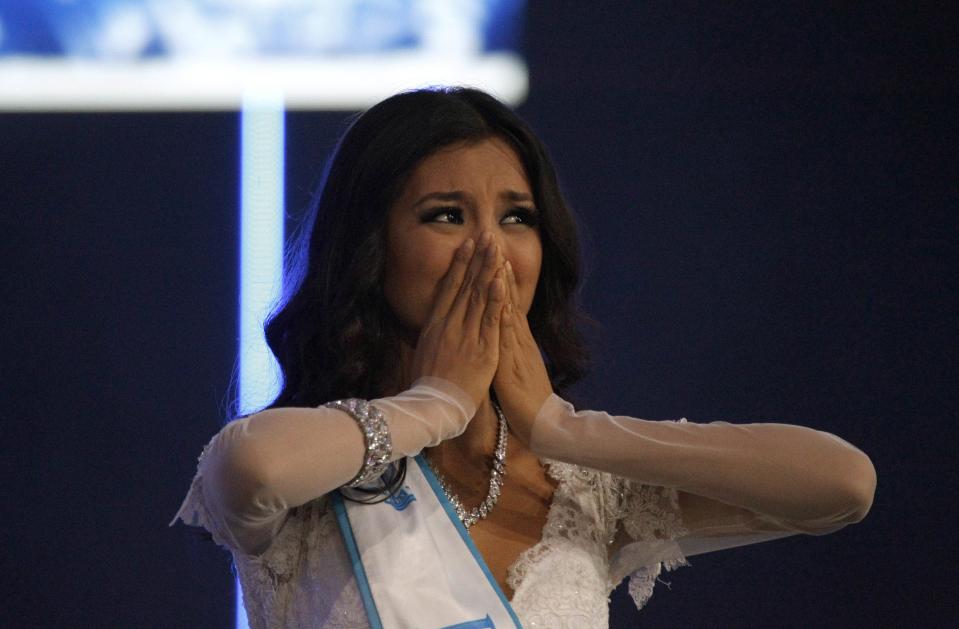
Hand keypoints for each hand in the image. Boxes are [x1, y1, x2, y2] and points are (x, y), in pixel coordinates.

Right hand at [409, 232, 506, 409]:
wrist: (433, 408)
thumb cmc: (427, 386)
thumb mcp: (424, 354)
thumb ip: (432, 335)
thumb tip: (432, 324)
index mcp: (435, 326)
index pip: (449, 288)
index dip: (459, 264)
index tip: (467, 244)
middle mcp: (449, 325)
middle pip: (465, 285)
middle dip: (477, 258)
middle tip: (486, 234)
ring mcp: (465, 336)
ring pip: (478, 296)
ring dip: (487, 269)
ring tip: (495, 247)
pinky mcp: (481, 350)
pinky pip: (489, 320)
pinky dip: (494, 299)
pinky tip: (500, 280)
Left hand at [493, 260, 553, 444]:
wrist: (545, 423)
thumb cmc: (528, 400)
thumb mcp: (516, 368)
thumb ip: (510, 349)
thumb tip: (500, 335)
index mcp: (516, 339)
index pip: (505, 300)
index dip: (498, 276)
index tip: (491, 252)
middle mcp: (518, 338)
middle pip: (507, 297)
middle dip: (498, 268)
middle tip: (492, 240)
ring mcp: (517, 348)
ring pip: (508, 309)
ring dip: (502, 283)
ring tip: (497, 256)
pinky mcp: (513, 362)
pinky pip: (507, 335)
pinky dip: (504, 313)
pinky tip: (501, 296)